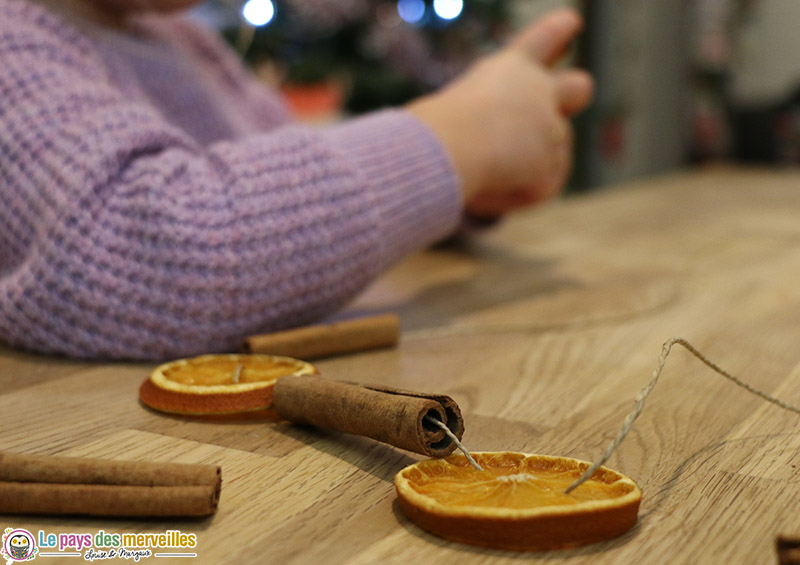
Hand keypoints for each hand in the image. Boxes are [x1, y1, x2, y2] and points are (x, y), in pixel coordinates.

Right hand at [408, 8, 593, 217]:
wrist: (452, 146)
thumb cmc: (434, 126)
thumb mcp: (456, 103)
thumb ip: (488, 112)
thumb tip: (499, 145)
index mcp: (513, 66)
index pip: (546, 38)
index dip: (559, 31)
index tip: (572, 23)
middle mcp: (541, 93)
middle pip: (578, 87)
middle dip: (573, 94)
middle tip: (563, 103)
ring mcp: (553, 131)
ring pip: (551, 151)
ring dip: (528, 161)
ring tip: (486, 168)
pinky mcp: (552, 171)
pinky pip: (537, 187)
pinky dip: (514, 192)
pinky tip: (488, 186)